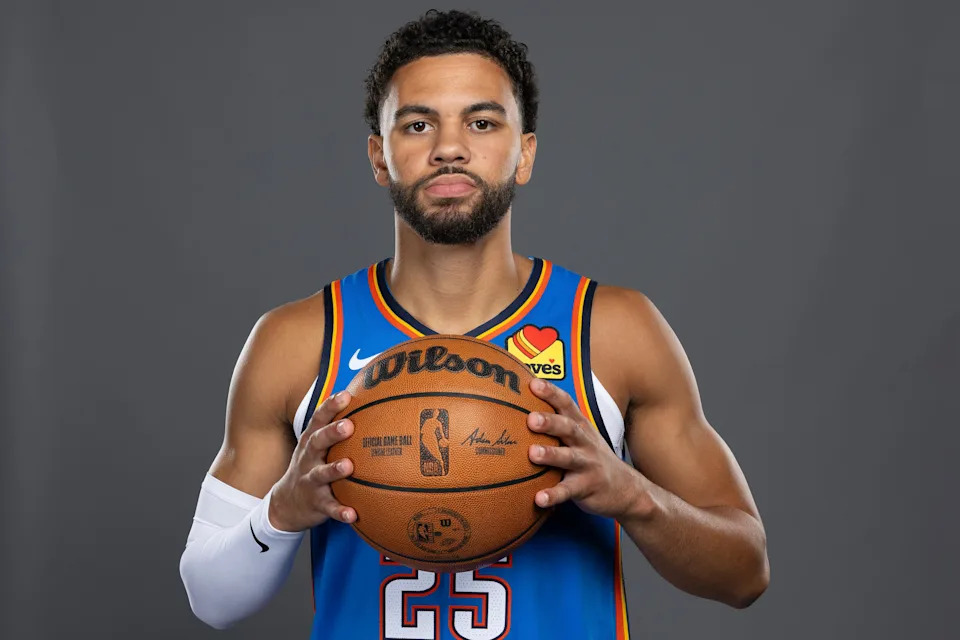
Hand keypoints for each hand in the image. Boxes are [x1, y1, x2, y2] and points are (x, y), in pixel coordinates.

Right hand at [268, 391, 356, 531]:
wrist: (285, 503)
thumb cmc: (311, 465)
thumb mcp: (316, 444)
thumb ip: (336, 426)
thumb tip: (371, 402)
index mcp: (311, 441)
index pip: (319, 419)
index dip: (330, 406)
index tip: (345, 395)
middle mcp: (308, 458)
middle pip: (318, 442)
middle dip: (332, 433)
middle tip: (348, 426)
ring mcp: (310, 481)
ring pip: (321, 474)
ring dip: (334, 470)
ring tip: (348, 466)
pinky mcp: (316, 503)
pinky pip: (329, 507)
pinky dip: (340, 511)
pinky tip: (353, 514)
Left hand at [527, 379, 639, 517]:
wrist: (626, 488)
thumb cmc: (592, 457)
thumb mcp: (580, 436)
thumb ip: (556, 423)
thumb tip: (519, 408)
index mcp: (580, 427)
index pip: (566, 404)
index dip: (551, 393)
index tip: (533, 383)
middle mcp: (585, 442)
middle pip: (568, 428)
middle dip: (550, 422)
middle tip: (531, 419)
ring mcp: (588, 465)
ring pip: (569, 458)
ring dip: (551, 455)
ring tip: (533, 454)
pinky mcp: (587, 488)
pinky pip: (568, 491)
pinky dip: (554, 495)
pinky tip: (539, 499)